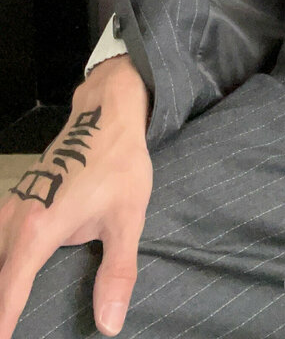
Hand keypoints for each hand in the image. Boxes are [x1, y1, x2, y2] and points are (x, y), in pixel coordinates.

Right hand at [0, 55, 152, 337]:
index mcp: (39, 231)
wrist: (106, 113)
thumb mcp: (127, 219)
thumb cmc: (119, 165)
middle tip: (6, 332)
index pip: (9, 290)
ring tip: (5, 310)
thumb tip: (109, 325)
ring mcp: (13, 205)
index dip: (2, 324)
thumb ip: (116, 273)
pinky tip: (5, 267)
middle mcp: (16, 219)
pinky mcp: (18, 196)